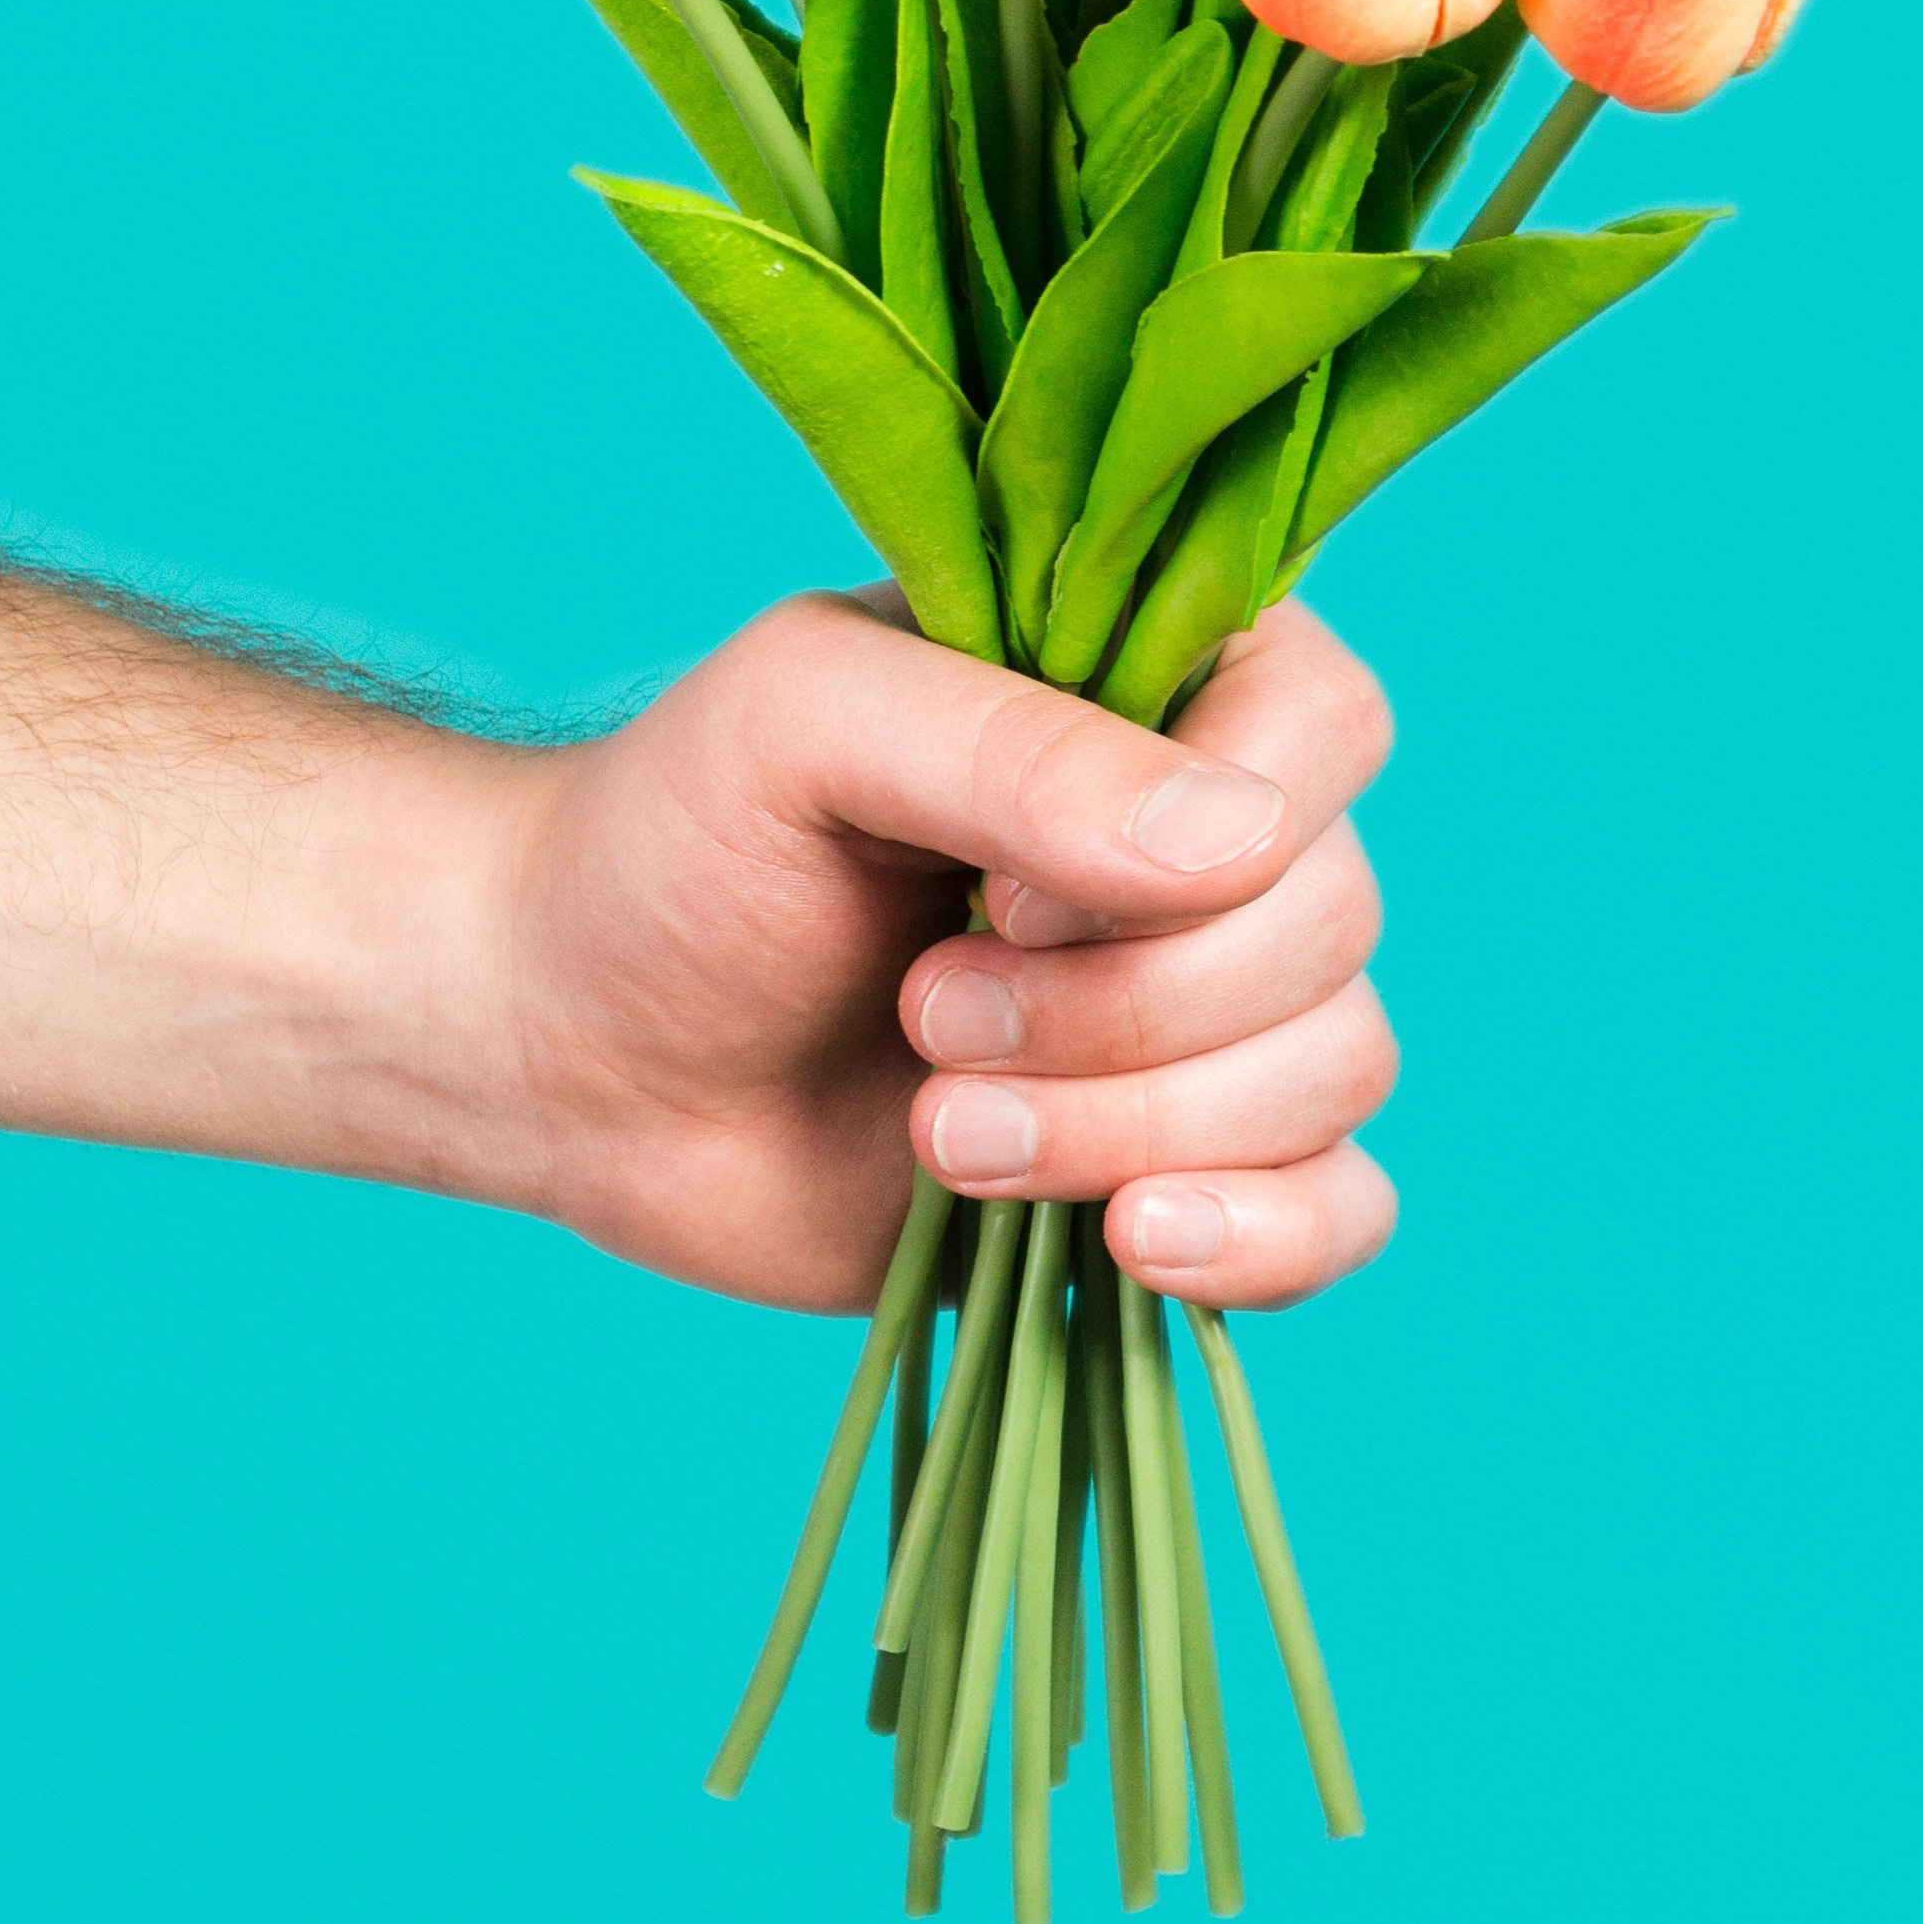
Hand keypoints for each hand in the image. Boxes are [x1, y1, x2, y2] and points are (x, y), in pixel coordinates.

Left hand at [493, 589, 1396, 1315]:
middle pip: (1332, 921)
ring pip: (1333, 1070)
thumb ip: (1010, 748)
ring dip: (1132, 1127)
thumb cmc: (679, 840)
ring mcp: (1220, 1008)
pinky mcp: (1193, 1162)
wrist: (577, 1047)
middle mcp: (1221, 835)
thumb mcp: (804, 721)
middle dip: (1122, 1009)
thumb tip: (1240, 844)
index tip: (1005, 889)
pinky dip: (1263, 1243)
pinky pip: (1345, 1210)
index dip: (1208, 832)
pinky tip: (1127, 1246)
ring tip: (940, 1132)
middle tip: (923, 1012)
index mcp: (1160, 677)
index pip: (1325, 724)